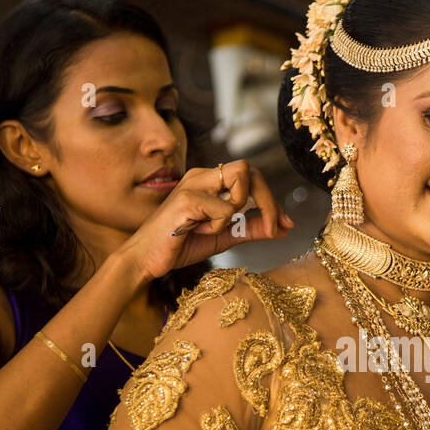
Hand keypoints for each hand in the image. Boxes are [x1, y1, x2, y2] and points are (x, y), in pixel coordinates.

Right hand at [121, 160, 293, 283]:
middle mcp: (202, 176)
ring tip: (216, 227)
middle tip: (271, 226)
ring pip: (240, 178)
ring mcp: (194, 184)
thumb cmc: (179, 246)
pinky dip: (218, 225)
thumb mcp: (223, 237)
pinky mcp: (187, 199)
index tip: (284, 224)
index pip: (251, 177)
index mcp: (210, 182)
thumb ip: (249, 229)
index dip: (271, 199)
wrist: (145, 260)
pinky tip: (198, 231)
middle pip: (250, 170)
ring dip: (239, 208)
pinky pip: (223, 208)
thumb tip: (281, 228)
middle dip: (268, 199)